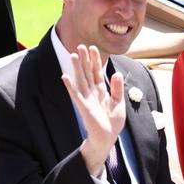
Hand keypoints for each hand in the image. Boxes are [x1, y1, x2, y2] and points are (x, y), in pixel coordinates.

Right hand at [61, 45, 125, 176]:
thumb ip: (117, 88)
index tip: (93, 48)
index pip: (97, 72)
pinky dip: (70, 86)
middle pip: (88, 73)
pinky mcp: (83, 107)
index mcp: (101, 91)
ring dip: (77, 68)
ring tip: (73, 55)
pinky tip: (64, 76)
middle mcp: (92, 93)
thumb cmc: (112, 122)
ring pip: (81, 80)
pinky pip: (76, 95)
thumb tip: (117, 73)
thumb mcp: (119, 103)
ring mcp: (86, 99)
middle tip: (80, 46)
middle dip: (85, 60)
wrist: (107, 137)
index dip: (95, 60)